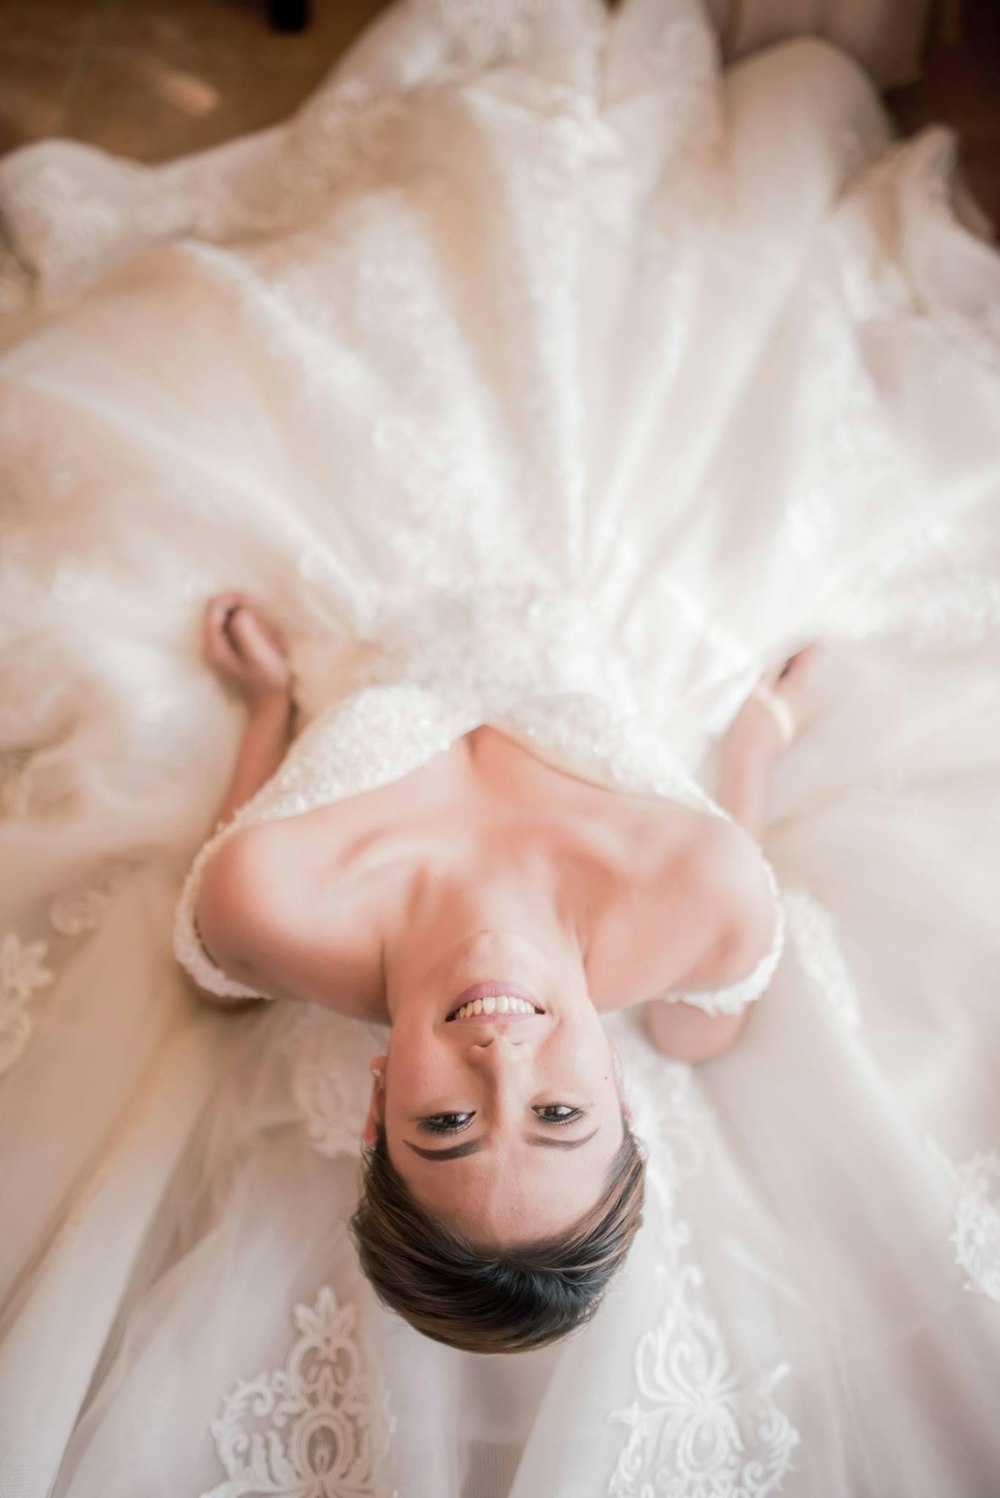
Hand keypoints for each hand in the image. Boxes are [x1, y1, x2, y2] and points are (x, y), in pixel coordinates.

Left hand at [203, 594, 292, 708]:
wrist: (271, 705)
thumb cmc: (268, 680)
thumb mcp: (258, 651)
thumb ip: (245, 626)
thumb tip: (241, 611)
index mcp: (213, 645)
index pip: (214, 605)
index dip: (234, 599)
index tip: (255, 605)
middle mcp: (212, 645)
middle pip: (225, 611)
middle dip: (249, 616)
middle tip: (266, 634)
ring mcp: (221, 648)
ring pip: (237, 620)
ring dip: (257, 626)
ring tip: (270, 644)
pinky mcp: (232, 650)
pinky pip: (243, 630)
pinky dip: (257, 633)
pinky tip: (268, 647)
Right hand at [728, 644, 823, 758]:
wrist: (751, 756)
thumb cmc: (750, 721)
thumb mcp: (757, 686)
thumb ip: (775, 665)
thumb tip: (787, 651)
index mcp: (804, 685)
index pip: (814, 652)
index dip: (798, 647)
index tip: (783, 650)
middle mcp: (814, 698)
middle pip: (806, 670)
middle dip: (788, 669)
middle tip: (766, 678)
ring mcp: (812, 713)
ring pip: (801, 686)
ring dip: (786, 685)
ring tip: (766, 696)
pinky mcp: (805, 724)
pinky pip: (800, 701)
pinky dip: (787, 699)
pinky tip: (771, 708)